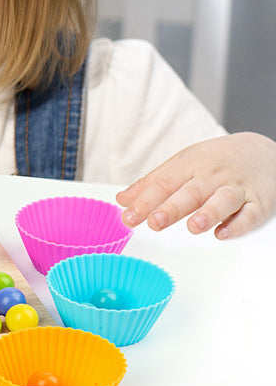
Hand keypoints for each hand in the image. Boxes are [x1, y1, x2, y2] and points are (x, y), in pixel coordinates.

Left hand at [116, 132, 275, 239]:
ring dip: (208, 214)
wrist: (262, 151)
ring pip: (222, 200)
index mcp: (189, 166)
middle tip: (154, 222)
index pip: (163, 184)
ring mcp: (236, 188)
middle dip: (171, 208)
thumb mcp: (181, 164)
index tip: (129, 217)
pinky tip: (224, 233)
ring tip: (193, 227)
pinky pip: (250, 214)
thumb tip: (123, 200)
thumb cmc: (215, 160)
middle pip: (190, 193)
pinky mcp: (258, 202)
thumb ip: (151, 183)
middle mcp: (212, 176)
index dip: (145, 202)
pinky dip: (238, 224)